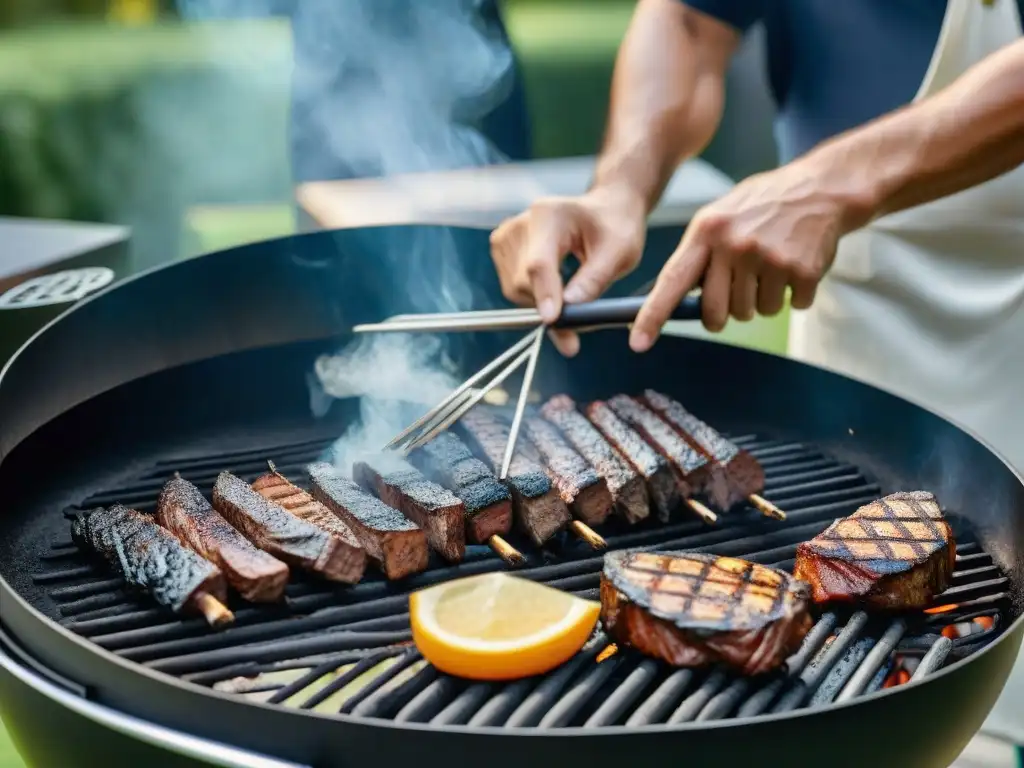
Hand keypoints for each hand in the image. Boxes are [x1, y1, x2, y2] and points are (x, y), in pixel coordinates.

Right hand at [490, 188, 646, 355]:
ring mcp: (507, 235)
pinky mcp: (502, 248)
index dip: (544, 294)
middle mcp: (521, 223)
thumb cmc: (613, 227)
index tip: (553, 321)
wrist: (603, 211)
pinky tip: (555, 282)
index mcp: (550, 215)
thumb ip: (593, 280)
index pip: (538, 263)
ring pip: (514, 288)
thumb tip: (567, 309)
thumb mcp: (619, 252)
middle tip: (578, 317)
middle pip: (523, 281)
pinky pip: (512, 286)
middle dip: (548, 304)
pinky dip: (533, 294)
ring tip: (570, 288)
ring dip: (541, 301)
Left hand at [629, 160, 854, 351]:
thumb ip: (700, 254)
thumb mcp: (719, 216)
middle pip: (717, 313)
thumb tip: (678, 299)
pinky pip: (789, 306)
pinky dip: (794, 294)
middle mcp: (734, 245)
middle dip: (724, 315)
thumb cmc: (763, 205)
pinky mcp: (801, 271)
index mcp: (706, 232)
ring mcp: (769, 258)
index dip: (653, 316)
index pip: (672, 282)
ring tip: (771, 266)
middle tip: (737, 294)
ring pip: (755, 313)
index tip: (638, 342)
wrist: (821, 188)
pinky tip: (795, 265)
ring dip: (763, 299)